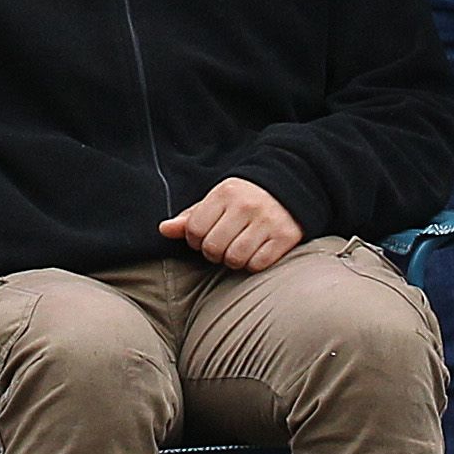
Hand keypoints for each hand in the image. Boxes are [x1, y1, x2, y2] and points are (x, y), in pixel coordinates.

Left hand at [159, 175, 303, 271]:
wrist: (290, 188)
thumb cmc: (244, 199)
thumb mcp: (217, 201)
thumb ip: (190, 217)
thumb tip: (163, 229)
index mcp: (225, 193)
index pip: (194, 230)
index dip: (196, 240)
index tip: (208, 236)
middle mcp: (246, 205)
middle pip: (213, 248)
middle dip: (214, 253)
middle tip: (224, 245)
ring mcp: (267, 221)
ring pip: (235, 259)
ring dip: (234, 260)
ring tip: (239, 249)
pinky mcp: (285, 236)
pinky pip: (258, 264)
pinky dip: (253, 264)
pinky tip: (256, 252)